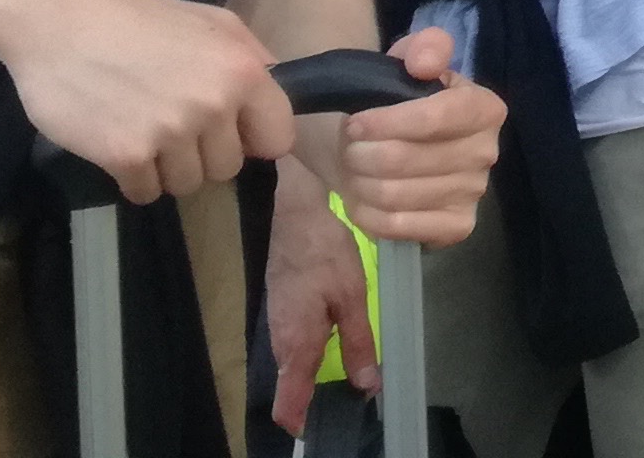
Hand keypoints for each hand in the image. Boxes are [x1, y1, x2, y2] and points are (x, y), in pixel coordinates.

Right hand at [0, 0, 288, 205]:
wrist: (61, 22)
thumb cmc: (138, 18)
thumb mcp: (210, 22)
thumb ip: (249, 57)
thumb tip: (274, 94)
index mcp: (243, 70)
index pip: (278, 139)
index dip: (254, 140)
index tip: (231, 135)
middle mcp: (214, 104)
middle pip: (228, 167)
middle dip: (204, 155)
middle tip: (173, 128)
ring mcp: (170, 132)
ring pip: (188, 184)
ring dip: (167, 169)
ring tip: (144, 133)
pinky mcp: (127, 154)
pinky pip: (146, 192)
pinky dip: (134, 179)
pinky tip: (120, 146)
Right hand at [262, 170, 373, 433]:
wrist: (296, 213)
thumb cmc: (326, 252)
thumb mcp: (352, 297)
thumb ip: (358, 342)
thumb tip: (367, 386)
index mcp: (297, 344)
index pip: (287, 402)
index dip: (301, 422)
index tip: (321, 430)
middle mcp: (280, 341)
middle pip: (292, 386)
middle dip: (314, 400)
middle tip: (350, 402)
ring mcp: (276, 324)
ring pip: (294, 364)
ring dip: (313, 376)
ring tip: (347, 378)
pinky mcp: (280, 309)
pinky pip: (294, 344)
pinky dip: (310, 353)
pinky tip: (334, 341)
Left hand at [331, 27, 499, 246]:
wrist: (395, 145)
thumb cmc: (402, 101)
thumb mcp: (409, 62)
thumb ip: (423, 48)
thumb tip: (425, 64)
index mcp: (485, 108)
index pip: (438, 117)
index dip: (389, 122)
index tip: (355, 122)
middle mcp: (487, 152)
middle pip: (409, 160)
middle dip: (364, 154)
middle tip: (349, 148)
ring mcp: (474, 193)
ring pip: (397, 195)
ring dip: (360, 183)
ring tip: (353, 170)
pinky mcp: (457, 227)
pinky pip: (400, 227)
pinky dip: (368, 215)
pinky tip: (362, 199)